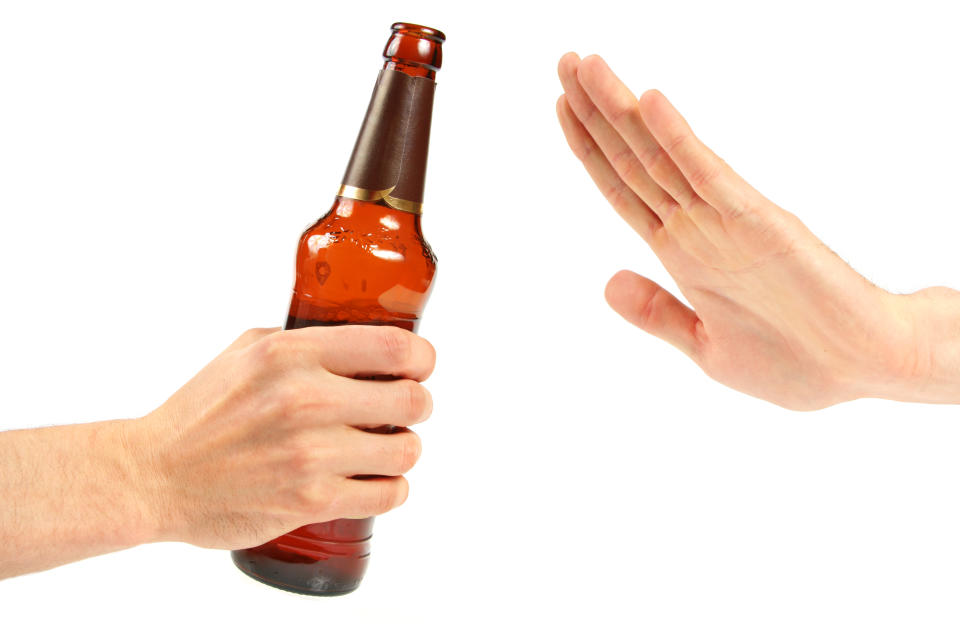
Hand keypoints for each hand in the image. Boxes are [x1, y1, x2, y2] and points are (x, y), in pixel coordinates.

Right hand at [123, 325, 435, 549]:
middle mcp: (305, 399)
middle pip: (412, 400)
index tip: (420, 366)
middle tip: (406, 410)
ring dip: (404, 449)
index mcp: (291, 354)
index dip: (422, 358)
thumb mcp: (247, 350)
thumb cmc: (200, 413)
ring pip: (407, 451)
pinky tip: (374, 480)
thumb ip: (305, 340)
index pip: (395, 348)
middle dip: (418, 405)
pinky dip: (391, 489)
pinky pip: (388, 495)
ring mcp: (310, 454)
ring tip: (386, 447)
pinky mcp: (310, 501)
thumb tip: (361, 340)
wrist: (154, 476)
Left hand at [556, 53, 959, 408]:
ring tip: (586, 66)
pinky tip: (650, 104)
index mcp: (680, 253)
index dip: (590, 147)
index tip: (562, 106)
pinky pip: (709, 175)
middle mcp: (696, 227)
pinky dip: (678, 140)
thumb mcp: (706, 346)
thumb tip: (606, 284)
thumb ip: (658, 313)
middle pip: (633, 159)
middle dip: (595, 111)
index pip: (622, 188)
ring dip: (621, 109)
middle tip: (566, 61)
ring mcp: (724, 221)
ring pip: (661, 156)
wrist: (862, 368)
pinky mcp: (759, 222)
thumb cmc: (795, 362)